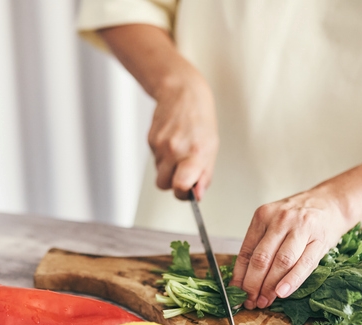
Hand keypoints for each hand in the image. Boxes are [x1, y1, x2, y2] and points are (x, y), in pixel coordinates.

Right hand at [149, 69, 218, 199]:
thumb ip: (204, 175)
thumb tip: (198, 195)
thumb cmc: (200, 120)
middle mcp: (175, 150)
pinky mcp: (150, 140)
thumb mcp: (211, 148)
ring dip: (168, 168)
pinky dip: (163, 155)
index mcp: (194, 154)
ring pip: (159, 172)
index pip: (181, 186)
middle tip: (183, 173)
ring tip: (179, 151)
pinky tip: (172, 141)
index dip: (183, 194)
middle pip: (164, 185)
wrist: (182, 93)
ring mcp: (160, 145)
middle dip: (172, 183)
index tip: (188, 191)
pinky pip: (155, 159)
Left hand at [230, 190, 349, 309]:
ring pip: (281, 262)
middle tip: (250, 301)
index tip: (237, 293)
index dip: (240, 276)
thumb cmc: (299, 217)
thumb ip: (260, 245)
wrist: (331, 202)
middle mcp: (280, 220)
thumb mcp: (273, 223)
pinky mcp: (320, 239)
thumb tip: (244, 279)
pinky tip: (282, 292)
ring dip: (270, 286)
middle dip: (253, 285)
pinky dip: (292, 281)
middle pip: (262, 258)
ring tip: (264, 301)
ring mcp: (301, 228)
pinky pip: (304, 264)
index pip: (246, 251)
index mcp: (263, 216)